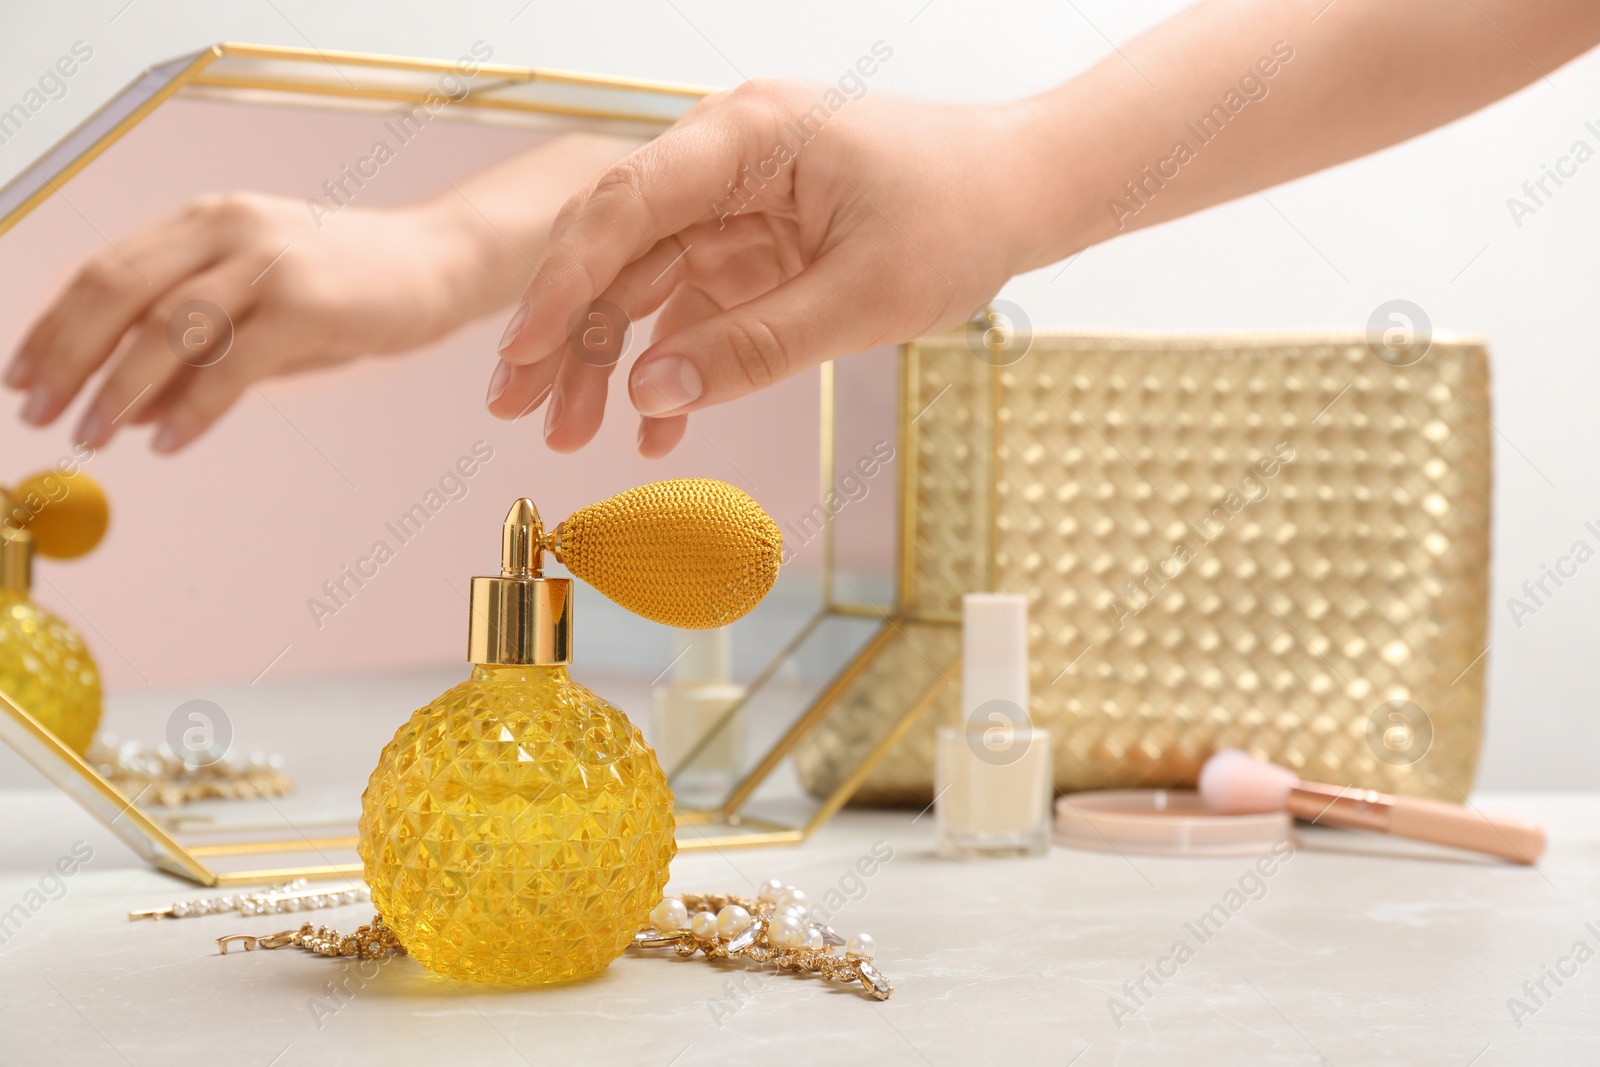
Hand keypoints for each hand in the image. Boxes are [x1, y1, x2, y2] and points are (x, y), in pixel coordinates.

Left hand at [6, 191, 491, 451]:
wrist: (441, 263)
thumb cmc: (353, 289)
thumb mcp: (261, 314)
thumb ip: (197, 353)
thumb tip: (128, 408)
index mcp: (206, 222)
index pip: (105, 270)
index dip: (53, 326)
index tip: (21, 376)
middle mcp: (228, 230)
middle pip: (119, 292)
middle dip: (68, 358)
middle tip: (39, 412)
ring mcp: (268, 263)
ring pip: (166, 328)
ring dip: (119, 389)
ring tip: (93, 435)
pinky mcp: (307, 303)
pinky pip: (232, 364)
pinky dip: (193, 408)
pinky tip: (169, 441)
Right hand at [488, 80, 1034, 456]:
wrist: (1025, 190)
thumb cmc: (960, 216)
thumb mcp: (861, 298)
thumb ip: (753, 348)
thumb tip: (650, 393)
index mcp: (746, 138)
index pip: (625, 208)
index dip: (562, 287)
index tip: (521, 358)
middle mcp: (727, 157)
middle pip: (616, 243)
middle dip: (565, 330)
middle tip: (519, 410)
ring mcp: (738, 199)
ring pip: (644, 278)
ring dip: (610, 357)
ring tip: (573, 434)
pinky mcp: (757, 239)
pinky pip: (695, 301)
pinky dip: (676, 361)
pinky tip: (654, 427)